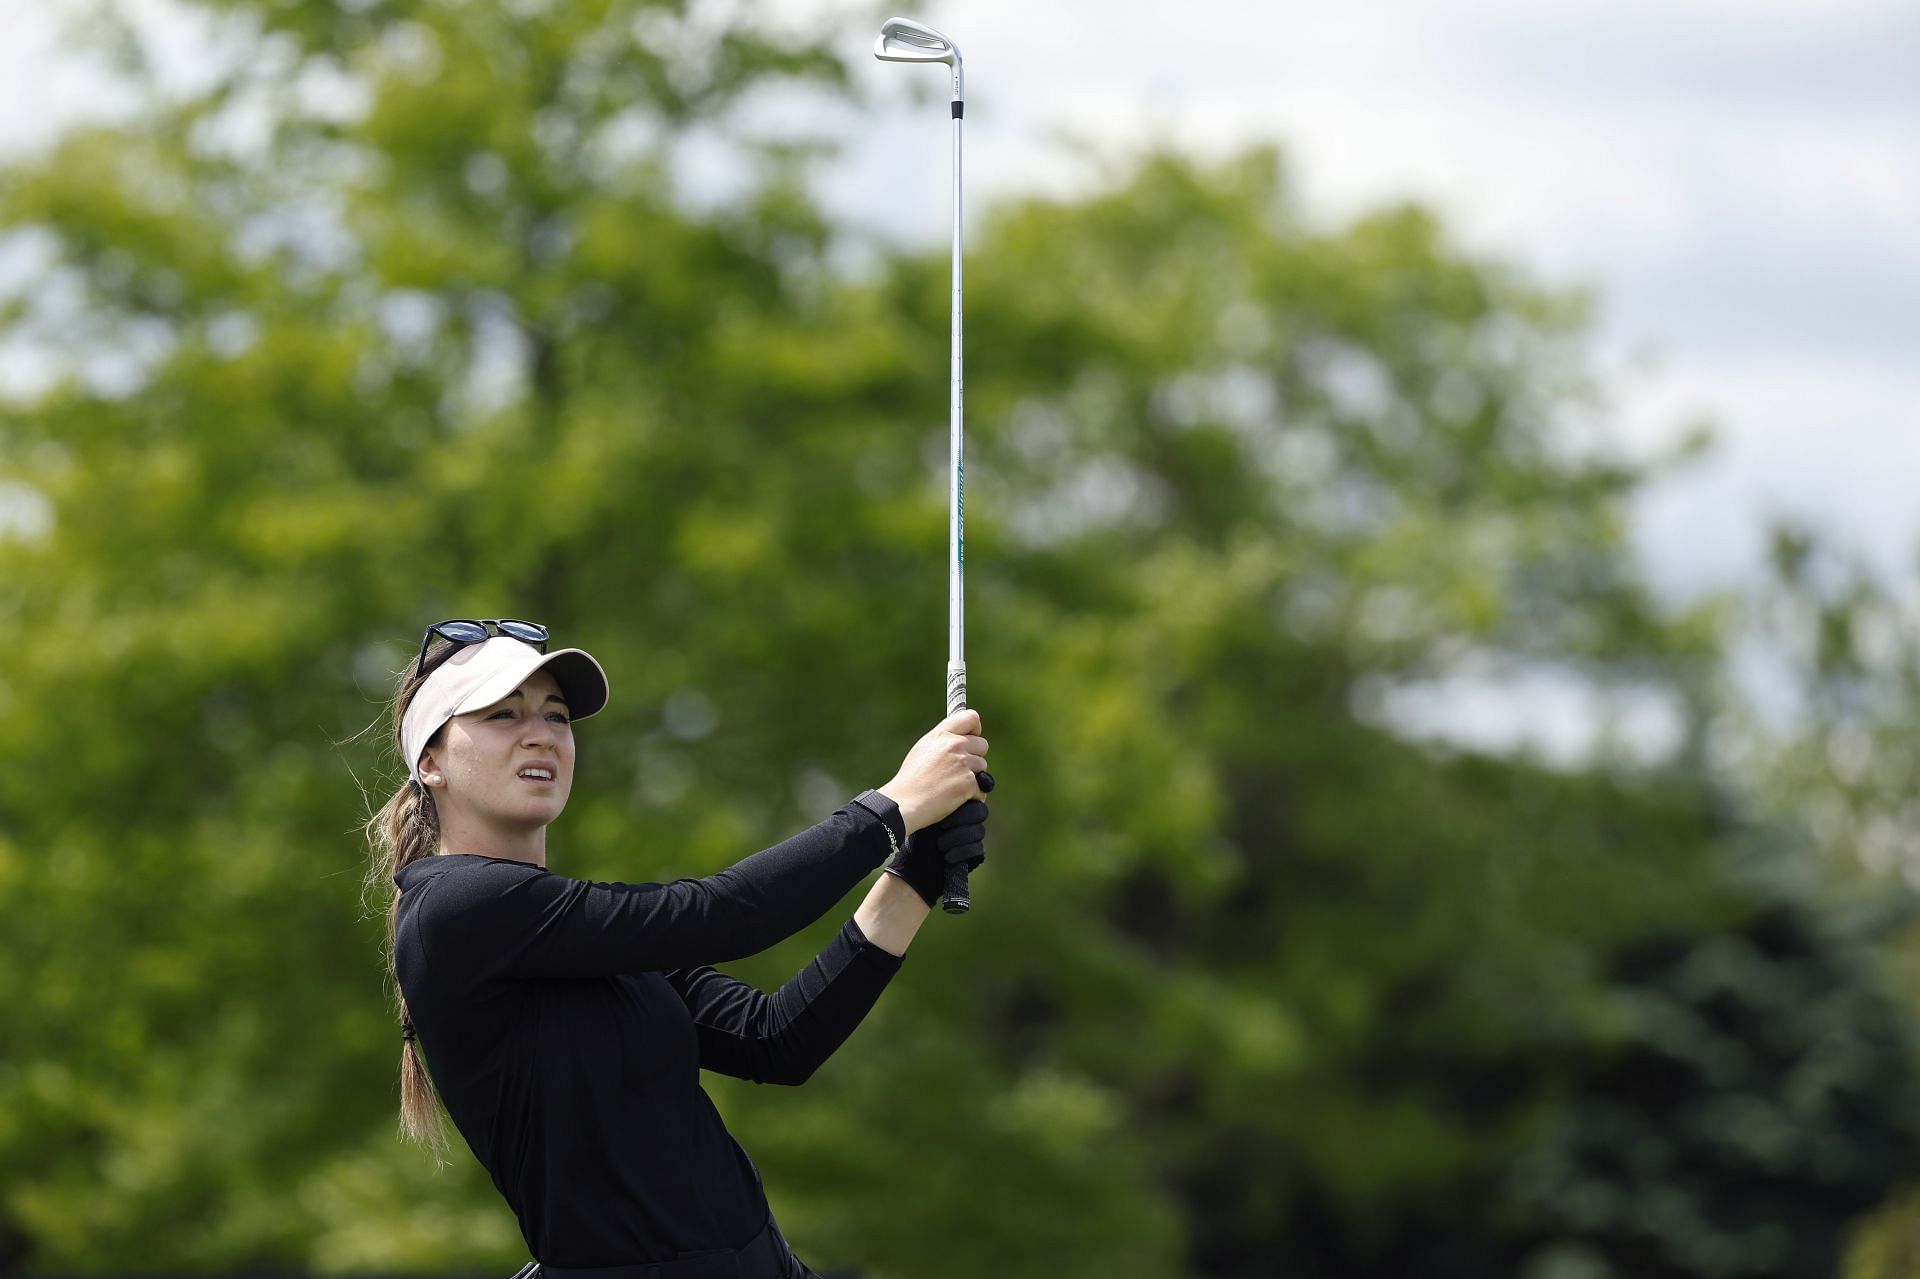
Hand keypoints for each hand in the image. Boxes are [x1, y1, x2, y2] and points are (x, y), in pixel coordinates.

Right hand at [879, 709, 988, 833]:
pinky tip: (955, 798)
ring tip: (951, 785)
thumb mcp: (923, 749)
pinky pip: (981, 788)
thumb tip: (963, 738)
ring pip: (982, 767)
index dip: (975, 729)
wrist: (906, 802)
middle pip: (982, 745)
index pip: (971, 717)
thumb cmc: (912, 779)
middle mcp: (954, 745)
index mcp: (941, 734)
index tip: (972, 737)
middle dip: (974, 756)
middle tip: (958, 768)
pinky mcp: (968, 783)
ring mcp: (963, 764)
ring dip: (973, 777)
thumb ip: (943, 740)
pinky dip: (973, 795)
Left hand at [885, 798, 987, 908]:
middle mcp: (970, 818)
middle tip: (941, 825)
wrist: (915, 863)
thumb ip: (943, 794)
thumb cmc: (919, 833)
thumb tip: (958, 781)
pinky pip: (977, 849)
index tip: (947, 808)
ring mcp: (974, 836)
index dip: (965, 799)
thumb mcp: (929, 810)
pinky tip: (947, 855)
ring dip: (957, 837)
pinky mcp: (976, 854)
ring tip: (939, 844)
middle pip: (980, 811)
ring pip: (978, 831)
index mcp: (960, 803)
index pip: (974, 794)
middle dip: (960, 818)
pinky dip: (960, 851)